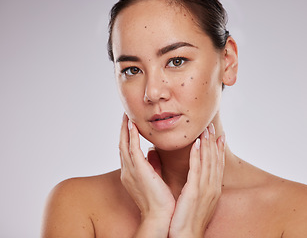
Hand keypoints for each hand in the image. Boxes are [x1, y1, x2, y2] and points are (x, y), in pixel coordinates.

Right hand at [119, 114, 174, 236]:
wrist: (159, 216)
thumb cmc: (160, 200)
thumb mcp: (154, 178)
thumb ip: (152, 164)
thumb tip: (152, 151)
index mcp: (131, 174)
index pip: (127, 151)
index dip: (127, 137)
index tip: (130, 124)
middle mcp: (127, 171)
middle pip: (122, 145)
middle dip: (123, 130)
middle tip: (125, 116)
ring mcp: (130, 170)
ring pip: (124, 144)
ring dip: (125, 129)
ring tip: (127, 116)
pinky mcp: (138, 170)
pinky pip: (132, 148)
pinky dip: (131, 135)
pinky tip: (132, 124)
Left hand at [169, 124, 225, 237]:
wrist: (186, 236)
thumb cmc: (189, 221)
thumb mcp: (197, 202)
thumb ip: (197, 188)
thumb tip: (195, 179)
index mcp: (213, 190)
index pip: (217, 166)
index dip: (219, 150)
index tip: (220, 137)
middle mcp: (212, 187)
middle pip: (215, 160)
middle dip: (214, 142)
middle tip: (213, 127)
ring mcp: (205, 188)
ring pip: (208, 161)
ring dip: (207, 144)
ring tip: (206, 129)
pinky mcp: (194, 190)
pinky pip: (197, 169)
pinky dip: (198, 155)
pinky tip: (197, 143)